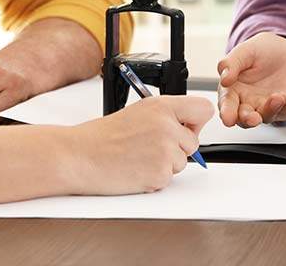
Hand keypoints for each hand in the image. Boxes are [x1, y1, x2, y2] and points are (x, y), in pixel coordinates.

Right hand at [71, 96, 213, 193]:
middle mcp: (167, 126)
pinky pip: (168, 179)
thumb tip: (187, 128)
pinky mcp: (161, 173)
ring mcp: (165, 151)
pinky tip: (135, 169)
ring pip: (182, 162)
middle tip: (149, 147)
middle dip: (177, 148)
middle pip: (194, 142)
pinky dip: (154, 178)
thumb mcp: (138, 113)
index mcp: (161, 106)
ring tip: (137, 157)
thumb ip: (165, 117)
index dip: (196, 122)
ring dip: (164, 164)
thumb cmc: (103, 136)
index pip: (203, 109)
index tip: (185, 127)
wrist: (81, 155)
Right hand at [217, 32, 285, 127]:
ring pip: (265, 117)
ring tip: (275, 99)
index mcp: (233, 89)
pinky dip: (284, 106)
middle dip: (246, 120)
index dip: (226, 112)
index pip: (227, 103)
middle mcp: (248, 101)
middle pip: (243, 118)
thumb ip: (231, 64)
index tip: (227, 118)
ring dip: (268, 111)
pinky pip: (285, 110)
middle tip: (251, 118)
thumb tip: (223, 79)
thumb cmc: (261, 51)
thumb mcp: (244, 51)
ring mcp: (267, 106)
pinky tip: (283, 96)